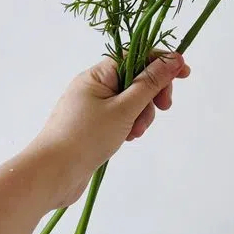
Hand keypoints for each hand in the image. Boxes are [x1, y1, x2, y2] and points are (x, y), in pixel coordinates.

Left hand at [28, 53, 190, 207]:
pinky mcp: (92, 126)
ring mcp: (92, 106)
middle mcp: (94, 86)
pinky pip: (120, 116)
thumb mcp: (125, 108)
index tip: (184, 74)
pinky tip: (127, 138)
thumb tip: (175, 59)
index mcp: (98, 74)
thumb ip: (151, 82)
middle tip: (163, 108)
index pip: (137, 55)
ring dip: (141, 114)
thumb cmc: (85, 137)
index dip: (163, 62)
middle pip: (136, 78)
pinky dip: (129, 124)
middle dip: (152, 94)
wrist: (49, 177)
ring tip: (136, 133)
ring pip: (131, 100)